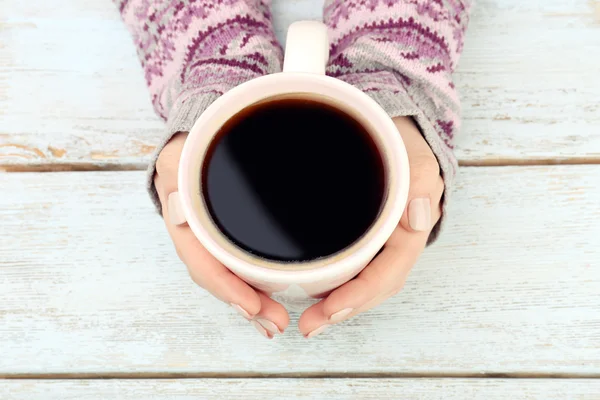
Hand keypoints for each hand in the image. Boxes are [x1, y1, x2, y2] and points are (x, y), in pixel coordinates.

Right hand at [154, 132, 289, 338]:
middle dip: (245, 305)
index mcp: (182, 221)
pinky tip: (267, 300)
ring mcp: (213, 238)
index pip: (203, 264)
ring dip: (251, 303)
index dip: (226, 288)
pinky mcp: (230, 236)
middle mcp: (197, 236)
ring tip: (274, 322)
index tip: (252, 308)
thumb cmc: (191, 145)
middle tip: (275, 324)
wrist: (196, 142)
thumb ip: (175, 169)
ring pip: (230, 278)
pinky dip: (252, 285)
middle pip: (220, 279)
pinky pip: (239, 265)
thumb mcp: (177, 153)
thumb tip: (179, 207)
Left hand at [298, 116, 443, 337]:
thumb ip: (422, 176)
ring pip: (360, 282)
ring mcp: (375, 242)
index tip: (329, 311)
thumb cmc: (399, 143)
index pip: (388, 273)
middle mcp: (392, 243)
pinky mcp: (357, 237)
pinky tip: (312, 289)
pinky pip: (350, 267)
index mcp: (407, 230)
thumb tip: (417, 216)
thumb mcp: (415, 152)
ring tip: (307, 321)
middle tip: (308, 327)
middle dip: (343, 310)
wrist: (385, 132)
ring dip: (336, 304)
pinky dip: (333, 283)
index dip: (361, 295)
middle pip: (373, 288)